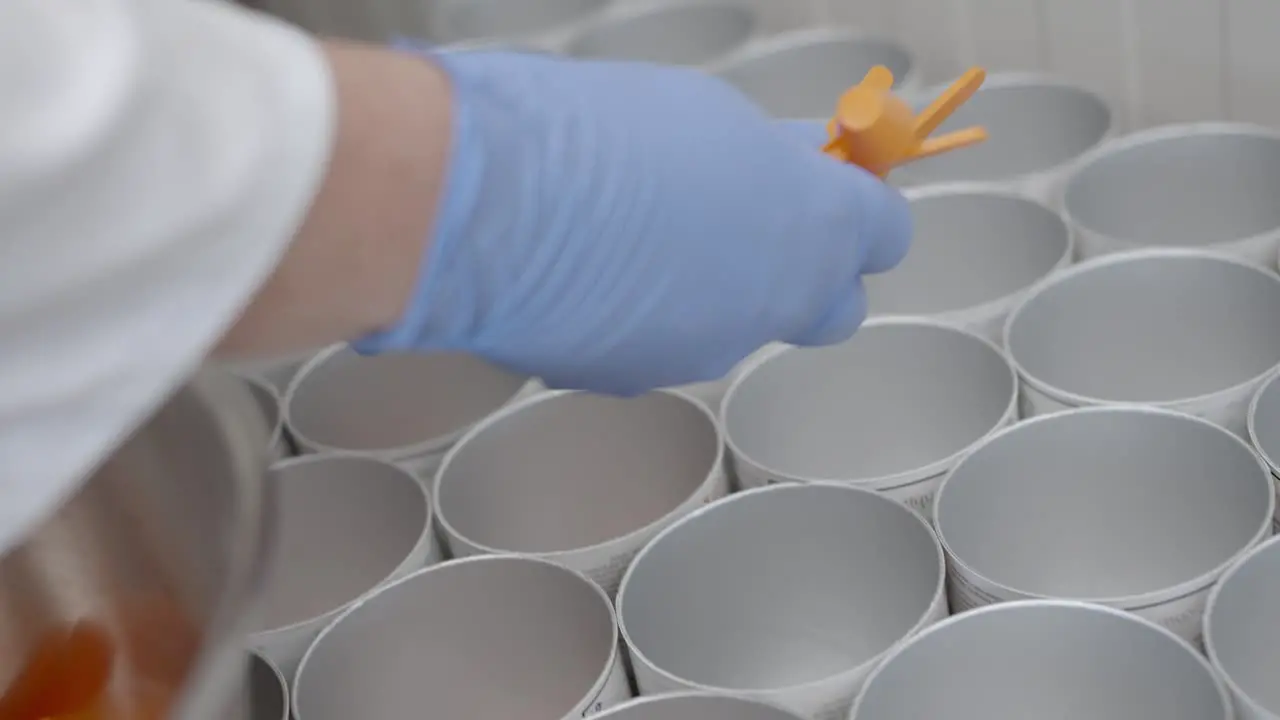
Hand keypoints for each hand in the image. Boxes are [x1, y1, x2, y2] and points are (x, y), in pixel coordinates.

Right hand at [355, 48, 911, 394]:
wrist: (487, 205)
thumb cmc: (593, 139)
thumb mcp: (706, 116)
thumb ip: (768, 155)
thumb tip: (793, 164)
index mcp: (813, 226)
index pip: (885, 232)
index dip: (862, 208)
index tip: (838, 186)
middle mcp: (775, 305)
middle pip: (832, 308)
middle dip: (810, 274)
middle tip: (760, 225)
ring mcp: (707, 350)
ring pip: (735, 323)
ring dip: (712, 289)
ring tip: (636, 234)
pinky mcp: (636, 378)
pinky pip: (661, 342)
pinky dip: (643, 315)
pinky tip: (591, 271)